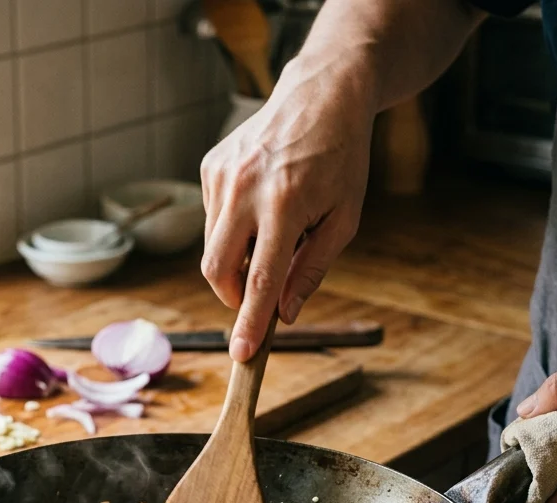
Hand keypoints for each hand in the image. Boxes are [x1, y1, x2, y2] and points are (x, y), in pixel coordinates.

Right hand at [199, 57, 375, 360]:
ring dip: (238, 258)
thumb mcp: (345, 219)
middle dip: (233, 297)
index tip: (241, 355)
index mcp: (285, 206)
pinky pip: (213, 219)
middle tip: (258, 298)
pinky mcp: (210, 167)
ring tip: (273, 231)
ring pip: (212, 246)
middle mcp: (245, 190)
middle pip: (217, 270)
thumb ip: (312, 269)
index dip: (250, 323)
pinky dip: (233, 228)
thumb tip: (285, 314)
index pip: (260, 280)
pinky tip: (261, 204)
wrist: (323, 93)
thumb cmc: (342, 158)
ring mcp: (222, 176)